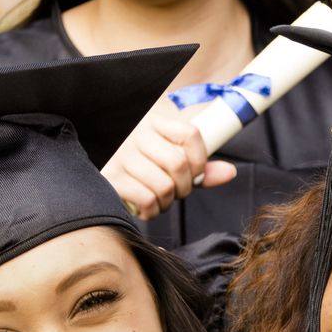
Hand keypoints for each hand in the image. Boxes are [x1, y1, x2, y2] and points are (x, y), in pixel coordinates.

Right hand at [101, 104, 236, 219]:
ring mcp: (121, 156)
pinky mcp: (110, 178)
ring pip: (164, 186)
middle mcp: (136, 134)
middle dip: (185, 187)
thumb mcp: (171, 154)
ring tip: (161, 199)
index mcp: (154, 121)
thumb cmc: (143, 160)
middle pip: (179, 164)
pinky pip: (146, 200)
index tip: (196, 173)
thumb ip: (199, 165)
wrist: (102, 157)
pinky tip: (147, 206)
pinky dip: (152, 211)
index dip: (201, 161)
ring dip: (168, 201)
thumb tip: (230, 172)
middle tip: (177, 191)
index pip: (191, 135)